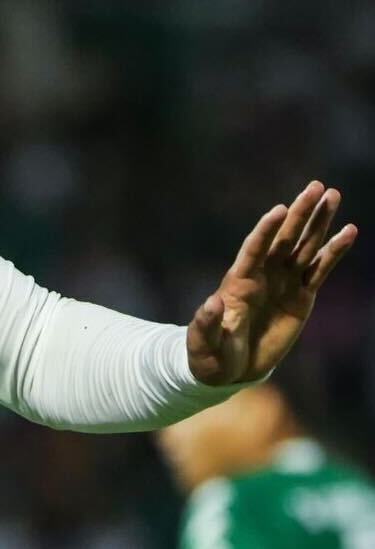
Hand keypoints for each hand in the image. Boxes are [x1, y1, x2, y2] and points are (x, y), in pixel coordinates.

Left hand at [187, 180, 357, 385]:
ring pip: (305, 246)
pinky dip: (334, 251)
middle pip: (284, 238)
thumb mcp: (202, 344)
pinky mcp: (301, 296)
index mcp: (238, 282)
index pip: (253, 249)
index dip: (265, 231)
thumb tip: (211, 303)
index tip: (278, 209)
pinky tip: (349, 232)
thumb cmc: (211, 354)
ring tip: (333, 195)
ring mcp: (283, 283)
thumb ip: (206, 325)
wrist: (231, 367)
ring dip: (319, 222)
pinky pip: (320, 269)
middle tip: (317, 185)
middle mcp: (263, 275)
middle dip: (300, 213)